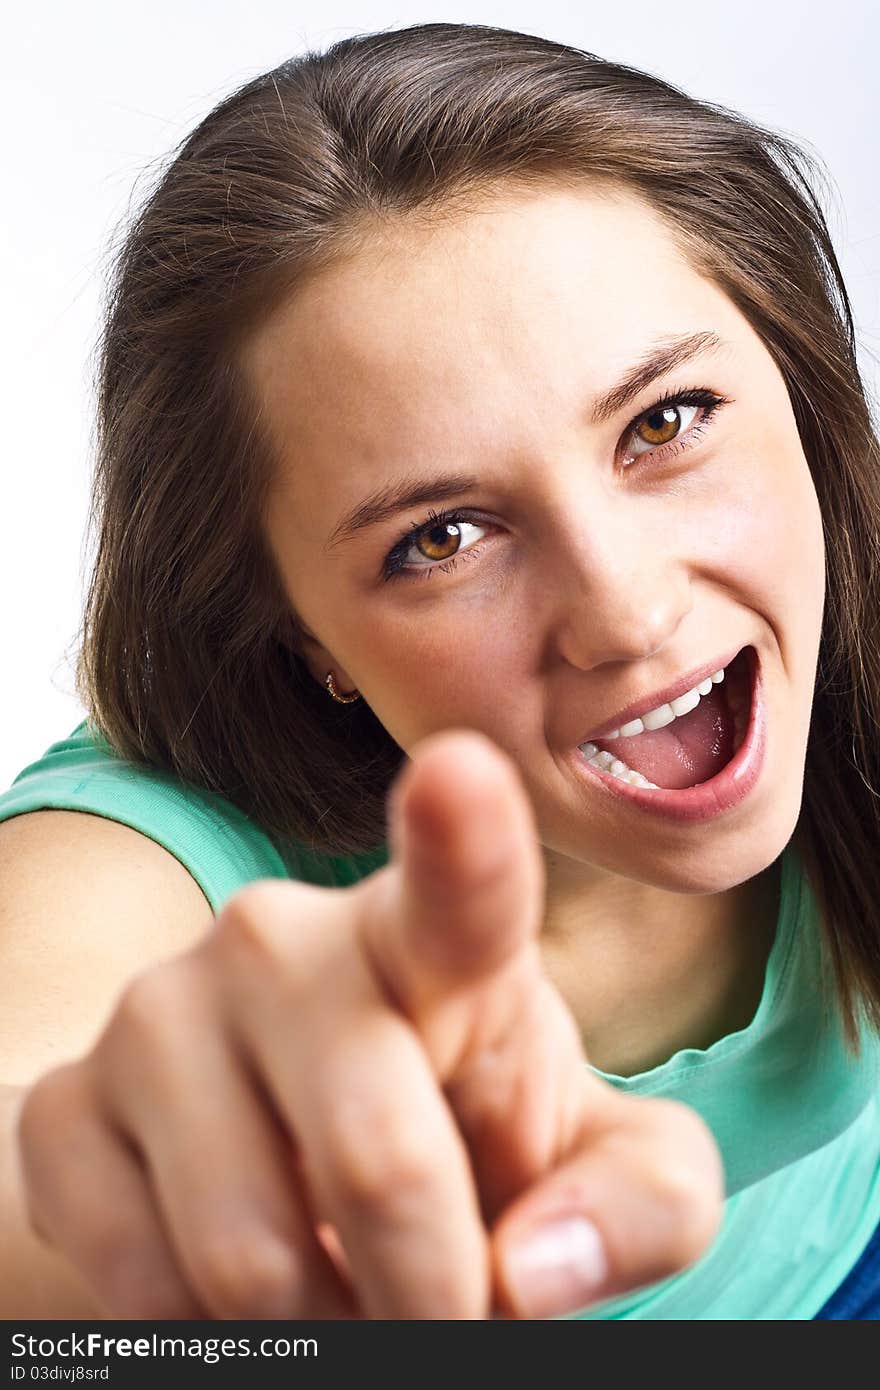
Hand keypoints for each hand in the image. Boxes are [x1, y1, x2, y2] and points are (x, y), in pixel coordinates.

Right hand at [16, 729, 722, 1318]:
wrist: (290, 1157)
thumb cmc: (468, 1135)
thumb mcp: (591, 1166)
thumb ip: (639, 1204)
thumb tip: (532, 1274)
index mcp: (432, 938)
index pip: (457, 887)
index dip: (462, 835)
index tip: (462, 772)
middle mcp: (282, 941)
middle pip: (377, 1159)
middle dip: (430, 1294)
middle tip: (437, 1314)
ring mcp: (159, 1013)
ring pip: (249, 1253)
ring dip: (322, 1326)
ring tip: (343, 1293)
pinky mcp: (65, 1105)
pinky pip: (140, 1281)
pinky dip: (212, 1338)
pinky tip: (238, 1290)